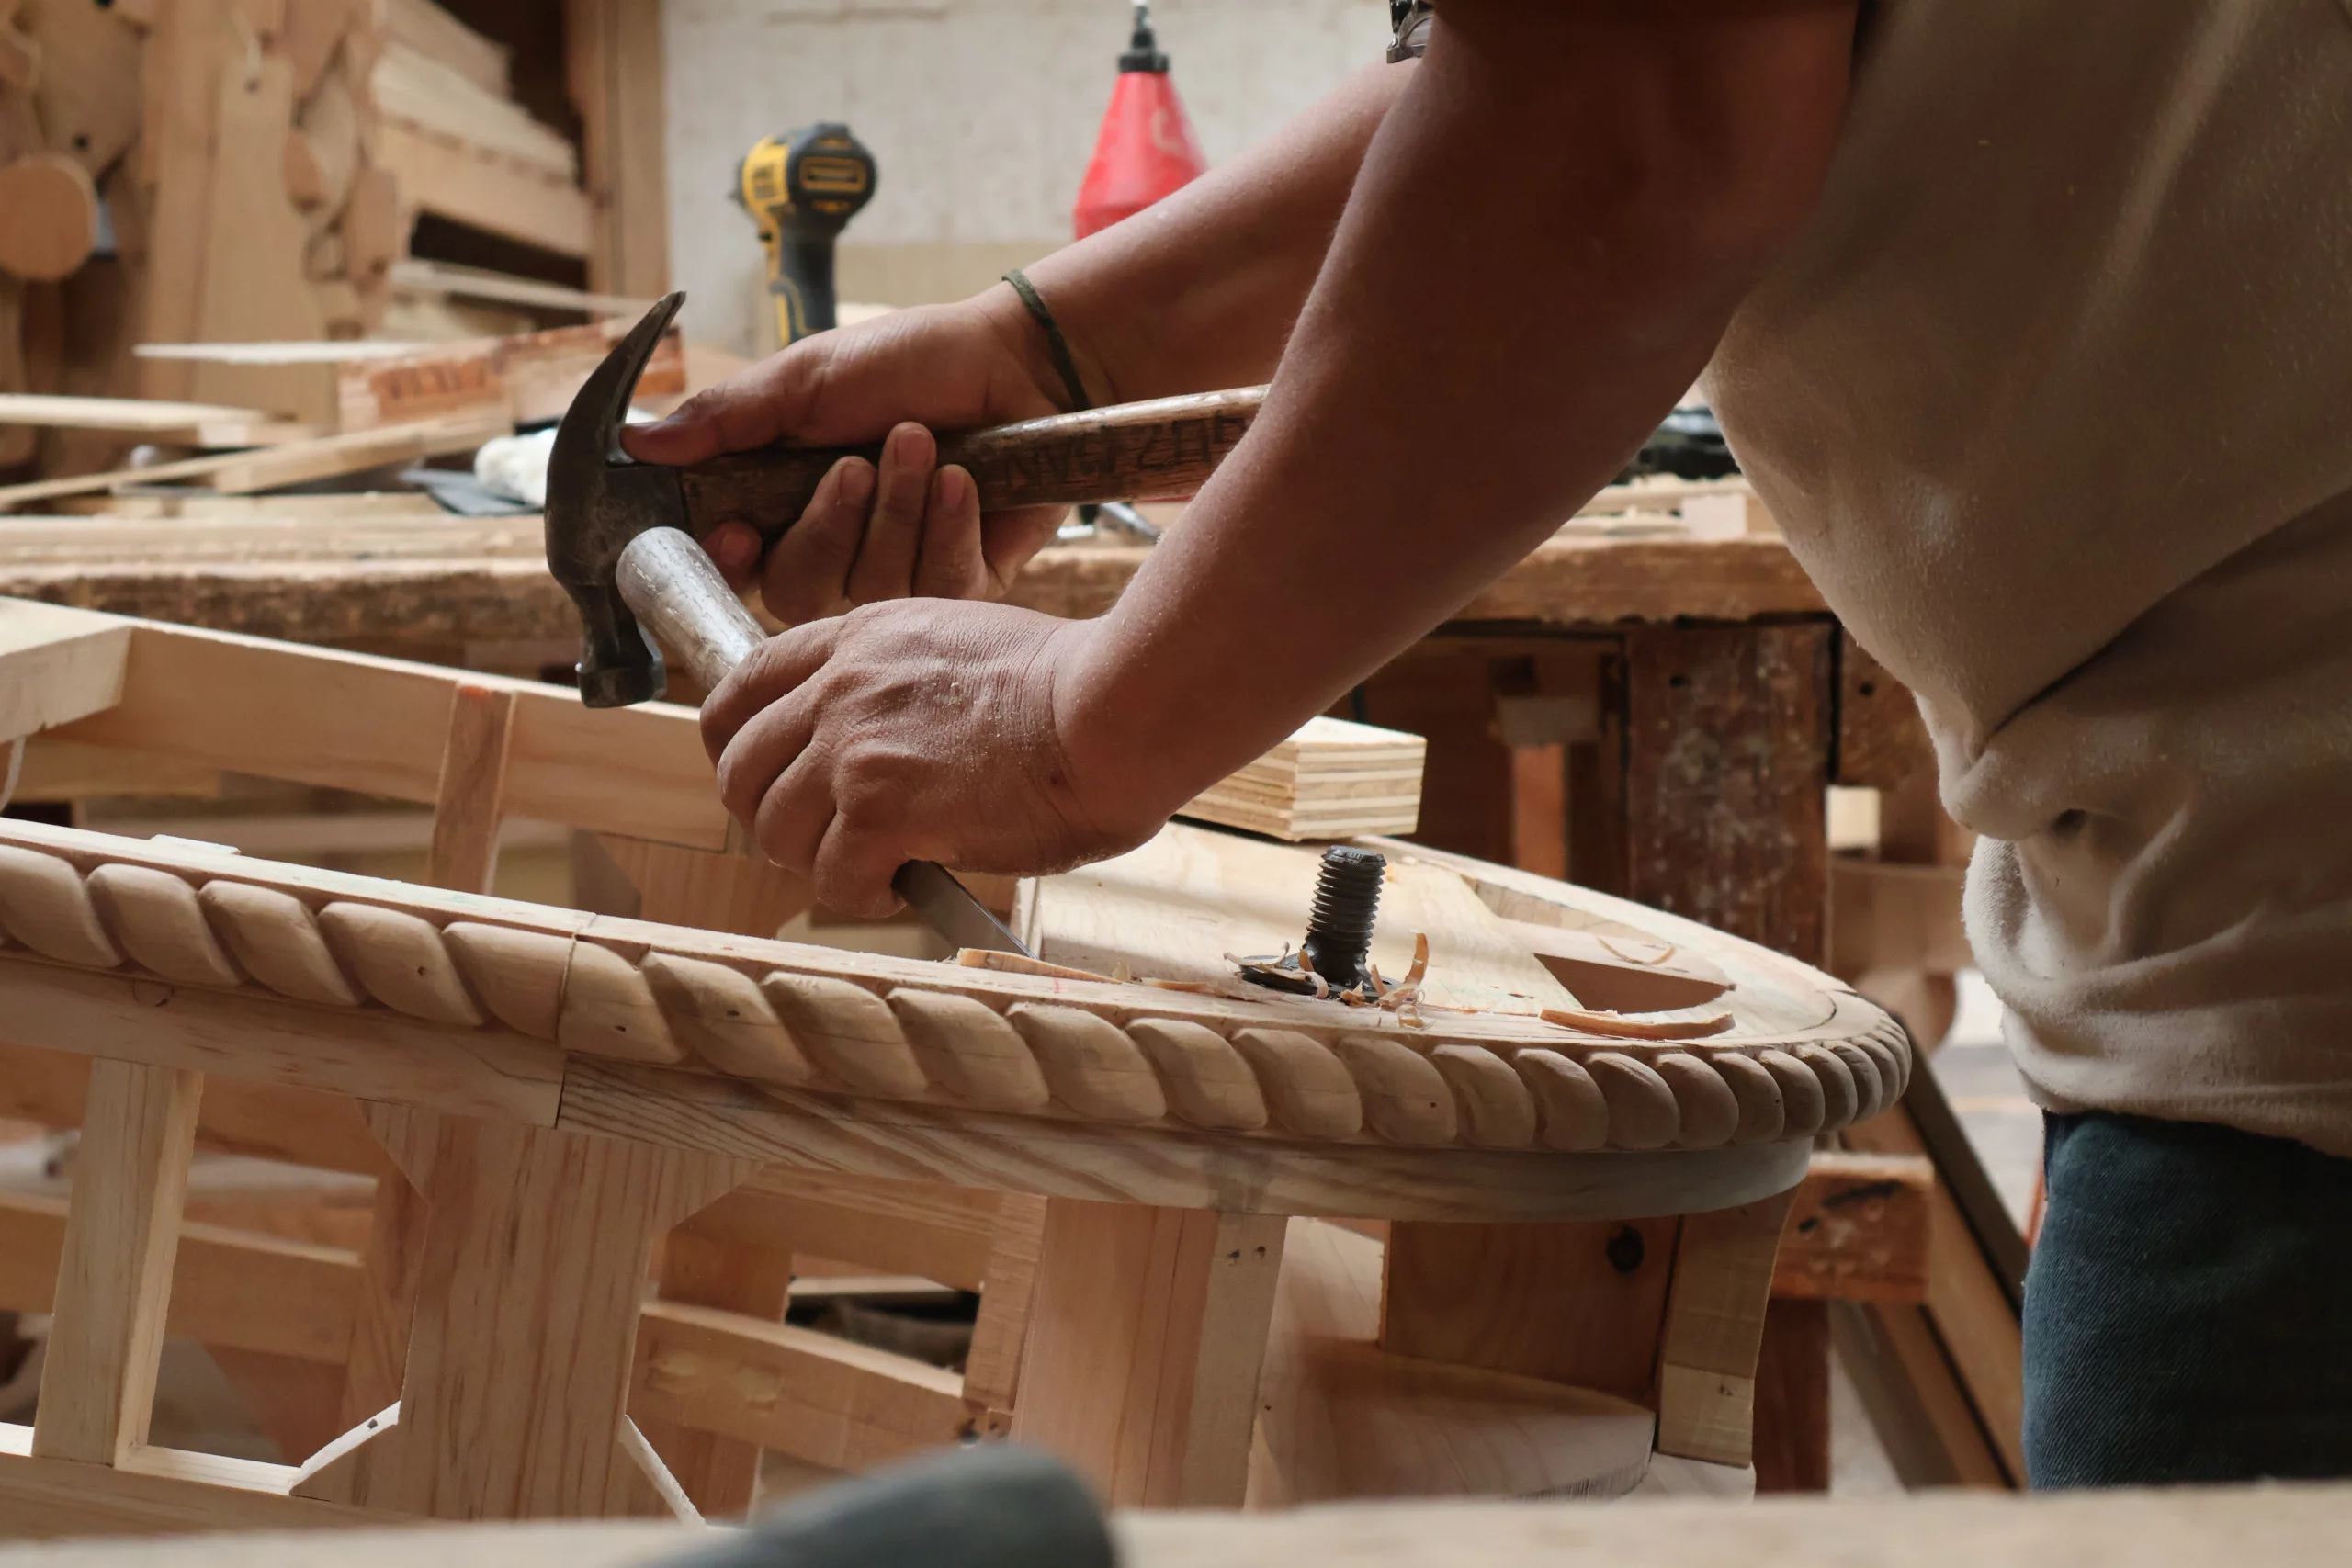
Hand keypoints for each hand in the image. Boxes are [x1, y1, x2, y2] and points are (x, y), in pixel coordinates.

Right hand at [622, 289, 1079, 623]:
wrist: (1019, 365)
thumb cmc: (914, 361)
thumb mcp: (808, 377)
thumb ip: (726, 419)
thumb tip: (636, 442)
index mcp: (788, 499)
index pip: (737, 564)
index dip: (733, 560)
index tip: (741, 533)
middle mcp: (839, 546)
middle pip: (796, 591)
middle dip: (830, 523)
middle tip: (859, 462)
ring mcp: (901, 572)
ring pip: (870, 590)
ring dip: (898, 508)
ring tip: (928, 446)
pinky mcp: (963, 584)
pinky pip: (936, 590)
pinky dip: (949, 526)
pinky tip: (967, 482)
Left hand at [701, 600, 1159, 914]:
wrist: (1114, 711)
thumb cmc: (1074, 687)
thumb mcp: (960, 644)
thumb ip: (900, 684)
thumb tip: (888, 749)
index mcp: (858, 639)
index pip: (741, 689)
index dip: (737, 746)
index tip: (765, 777)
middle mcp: (839, 688)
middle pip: (739, 768)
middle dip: (769, 815)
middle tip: (819, 840)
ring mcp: (853, 748)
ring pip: (774, 829)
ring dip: (815, 860)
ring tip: (868, 867)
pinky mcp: (881, 811)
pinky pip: (833, 878)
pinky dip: (861, 894)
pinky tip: (901, 884)